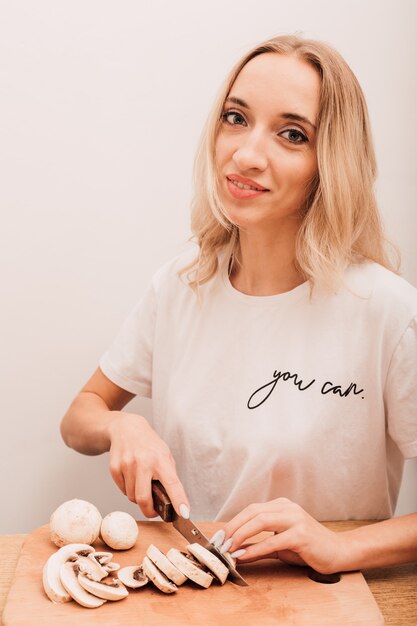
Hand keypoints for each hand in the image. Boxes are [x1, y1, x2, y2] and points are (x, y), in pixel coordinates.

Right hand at [107, 412, 189, 518]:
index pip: (172, 484)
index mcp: (161, 459)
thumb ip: (168, 476)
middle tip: (153, 511)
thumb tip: (172, 502)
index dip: (179, 500)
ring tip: (142, 483)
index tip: (184, 514)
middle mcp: (143, 462)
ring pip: (132, 497)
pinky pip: (122, 490)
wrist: (127, 428)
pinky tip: (131, 476)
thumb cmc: (149, 445)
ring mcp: (127, 464)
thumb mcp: (165, 455)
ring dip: (138, 497)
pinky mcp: (114, 468)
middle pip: (144, 499)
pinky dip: (128, 489)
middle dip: (149, 511)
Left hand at [221, 498, 345, 573]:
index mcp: (282, 506)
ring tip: (229, 548)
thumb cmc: (309, 548)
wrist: (338, 552)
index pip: (252, 509)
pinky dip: (256, 548)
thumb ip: (260, 545)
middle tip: (220, 543)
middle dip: (234, 528)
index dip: (234, 522)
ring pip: (260, 521)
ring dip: (241, 535)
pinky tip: (245, 555)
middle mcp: (288, 508)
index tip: (220, 536)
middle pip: (253, 512)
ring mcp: (295, 519)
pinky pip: (273, 540)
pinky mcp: (301, 534)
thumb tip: (236, 551)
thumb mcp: (281, 544)